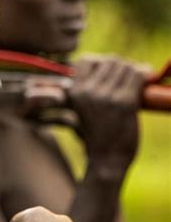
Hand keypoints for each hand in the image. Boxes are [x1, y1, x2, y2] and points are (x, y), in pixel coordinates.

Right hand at [69, 55, 147, 169]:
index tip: (112, 72)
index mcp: (74, 92)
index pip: (88, 60)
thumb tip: (113, 63)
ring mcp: (106, 96)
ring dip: (134, 72)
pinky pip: (137, 77)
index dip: (102, 62)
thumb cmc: (96, 136)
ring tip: (137, 84)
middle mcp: (88, 91)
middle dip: (122, 67)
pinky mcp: (125, 103)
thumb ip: (89, 88)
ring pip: (126, 66)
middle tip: (130, 79)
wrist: (106, 161)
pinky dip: (144, 77)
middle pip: (110, 61)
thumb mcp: (81, 110)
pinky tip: (146, 85)